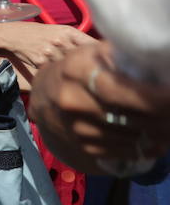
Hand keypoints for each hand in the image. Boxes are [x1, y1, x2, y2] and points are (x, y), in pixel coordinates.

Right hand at [0, 22, 99, 76]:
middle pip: (83, 58)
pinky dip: (59, 76)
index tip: (113, 62)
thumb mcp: (59, 31)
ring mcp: (50, 52)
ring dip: (75, 74)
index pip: (92, 44)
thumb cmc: (40, 33)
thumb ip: (77, 40)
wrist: (13, 35)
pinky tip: (61, 78)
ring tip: (82, 80)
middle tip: (104, 75)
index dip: (104, 55)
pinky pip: (54, 72)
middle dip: (93, 66)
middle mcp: (60, 41)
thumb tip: (99, 52)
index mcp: (68, 32)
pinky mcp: (41, 62)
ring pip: (69, 67)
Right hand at [30, 45, 169, 173]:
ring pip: (132, 136)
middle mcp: (72, 100)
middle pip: (130, 116)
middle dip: (163, 116)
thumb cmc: (81, 69)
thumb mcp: (96, 53)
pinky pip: (126, 151)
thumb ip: (122, 57)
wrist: (47, 94)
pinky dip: (148, 147)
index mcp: (76, 70)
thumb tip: (158, 66)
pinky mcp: (84, 146)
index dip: (153, 96)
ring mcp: (77, 127)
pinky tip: (159, 140)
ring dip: (160, 133)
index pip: (120, 89)